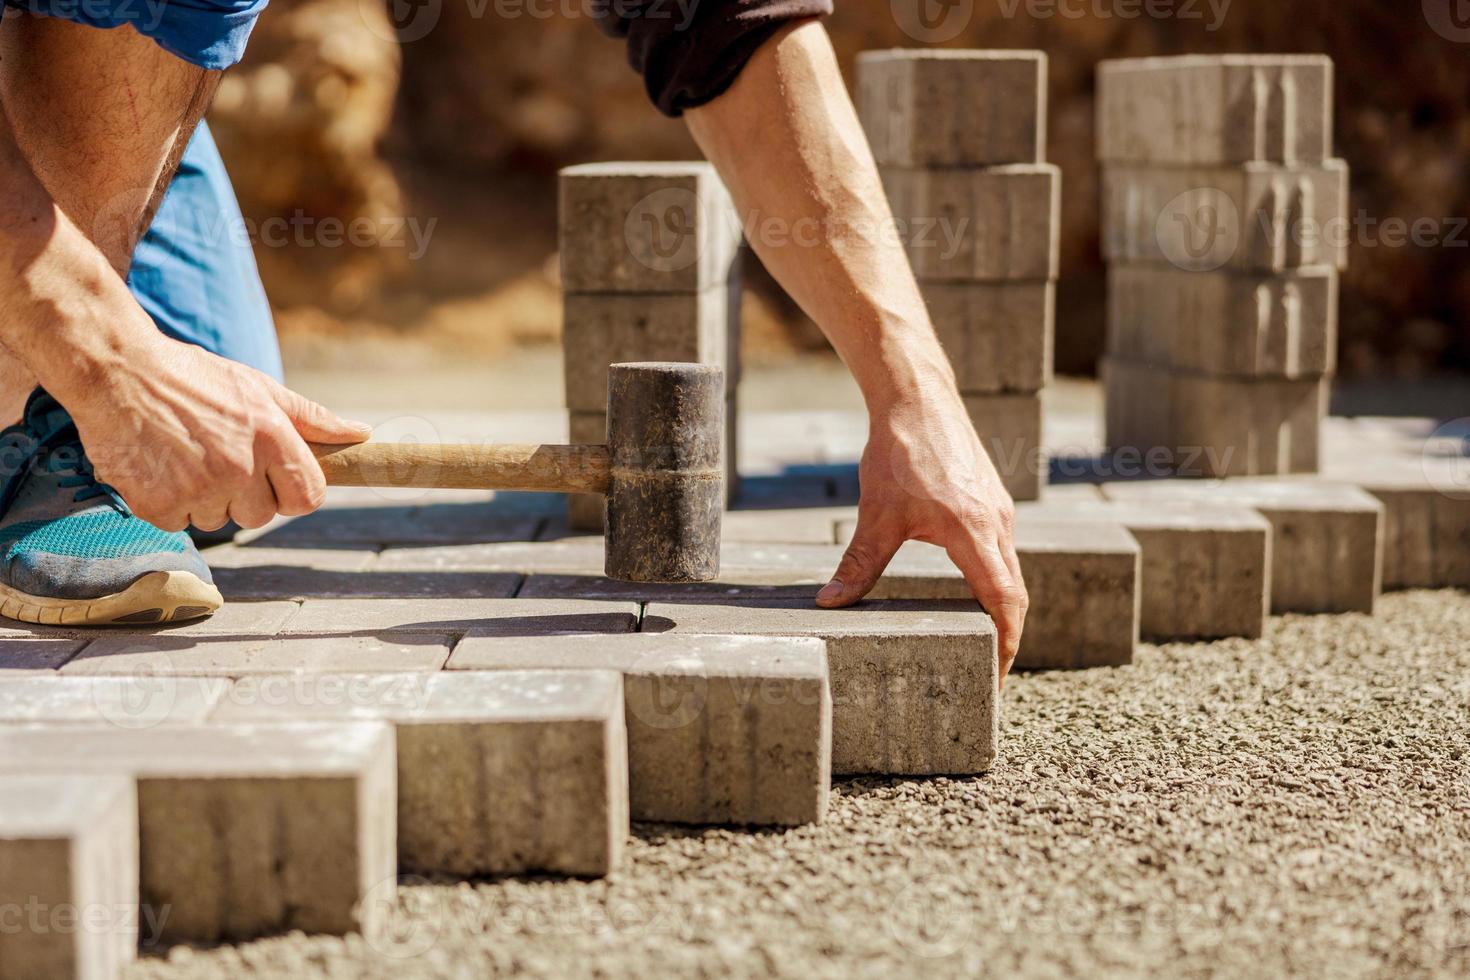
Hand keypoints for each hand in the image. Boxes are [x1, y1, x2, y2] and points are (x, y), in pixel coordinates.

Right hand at [65, 335, 371, 530]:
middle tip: (221, 459)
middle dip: (246, 496)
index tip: (275, 480)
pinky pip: (180, 523)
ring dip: (206, 498)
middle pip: (263, 517)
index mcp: (272, 438)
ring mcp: (197, 489)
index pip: (308, 497)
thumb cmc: (196, 379)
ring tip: (186, 455)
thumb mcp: (259, 389)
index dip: (293, 492)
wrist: (118, 371)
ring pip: (219, 520)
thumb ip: (312, 419)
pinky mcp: (158, 506)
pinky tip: (161, 466)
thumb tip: (361, 434)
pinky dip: (170, 503)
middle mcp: (239, 467)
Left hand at [816, 387, 1028, 682]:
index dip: (1006, 643)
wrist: (918, 397)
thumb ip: (859, 563)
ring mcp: (998, 510)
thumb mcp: (876, 514)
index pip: (1004, 601)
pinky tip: (975, 593)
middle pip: (1014, 592)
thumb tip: (831, 603)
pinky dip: (996, 580)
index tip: (998, 676)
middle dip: (1007, 635)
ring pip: (1010, 570)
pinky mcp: (990, 499)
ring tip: (986, 642)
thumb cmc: (899, 452)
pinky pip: (1002, 550)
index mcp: (974, 533)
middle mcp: (997, 523)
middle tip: (992, 673)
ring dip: (1002, 608)